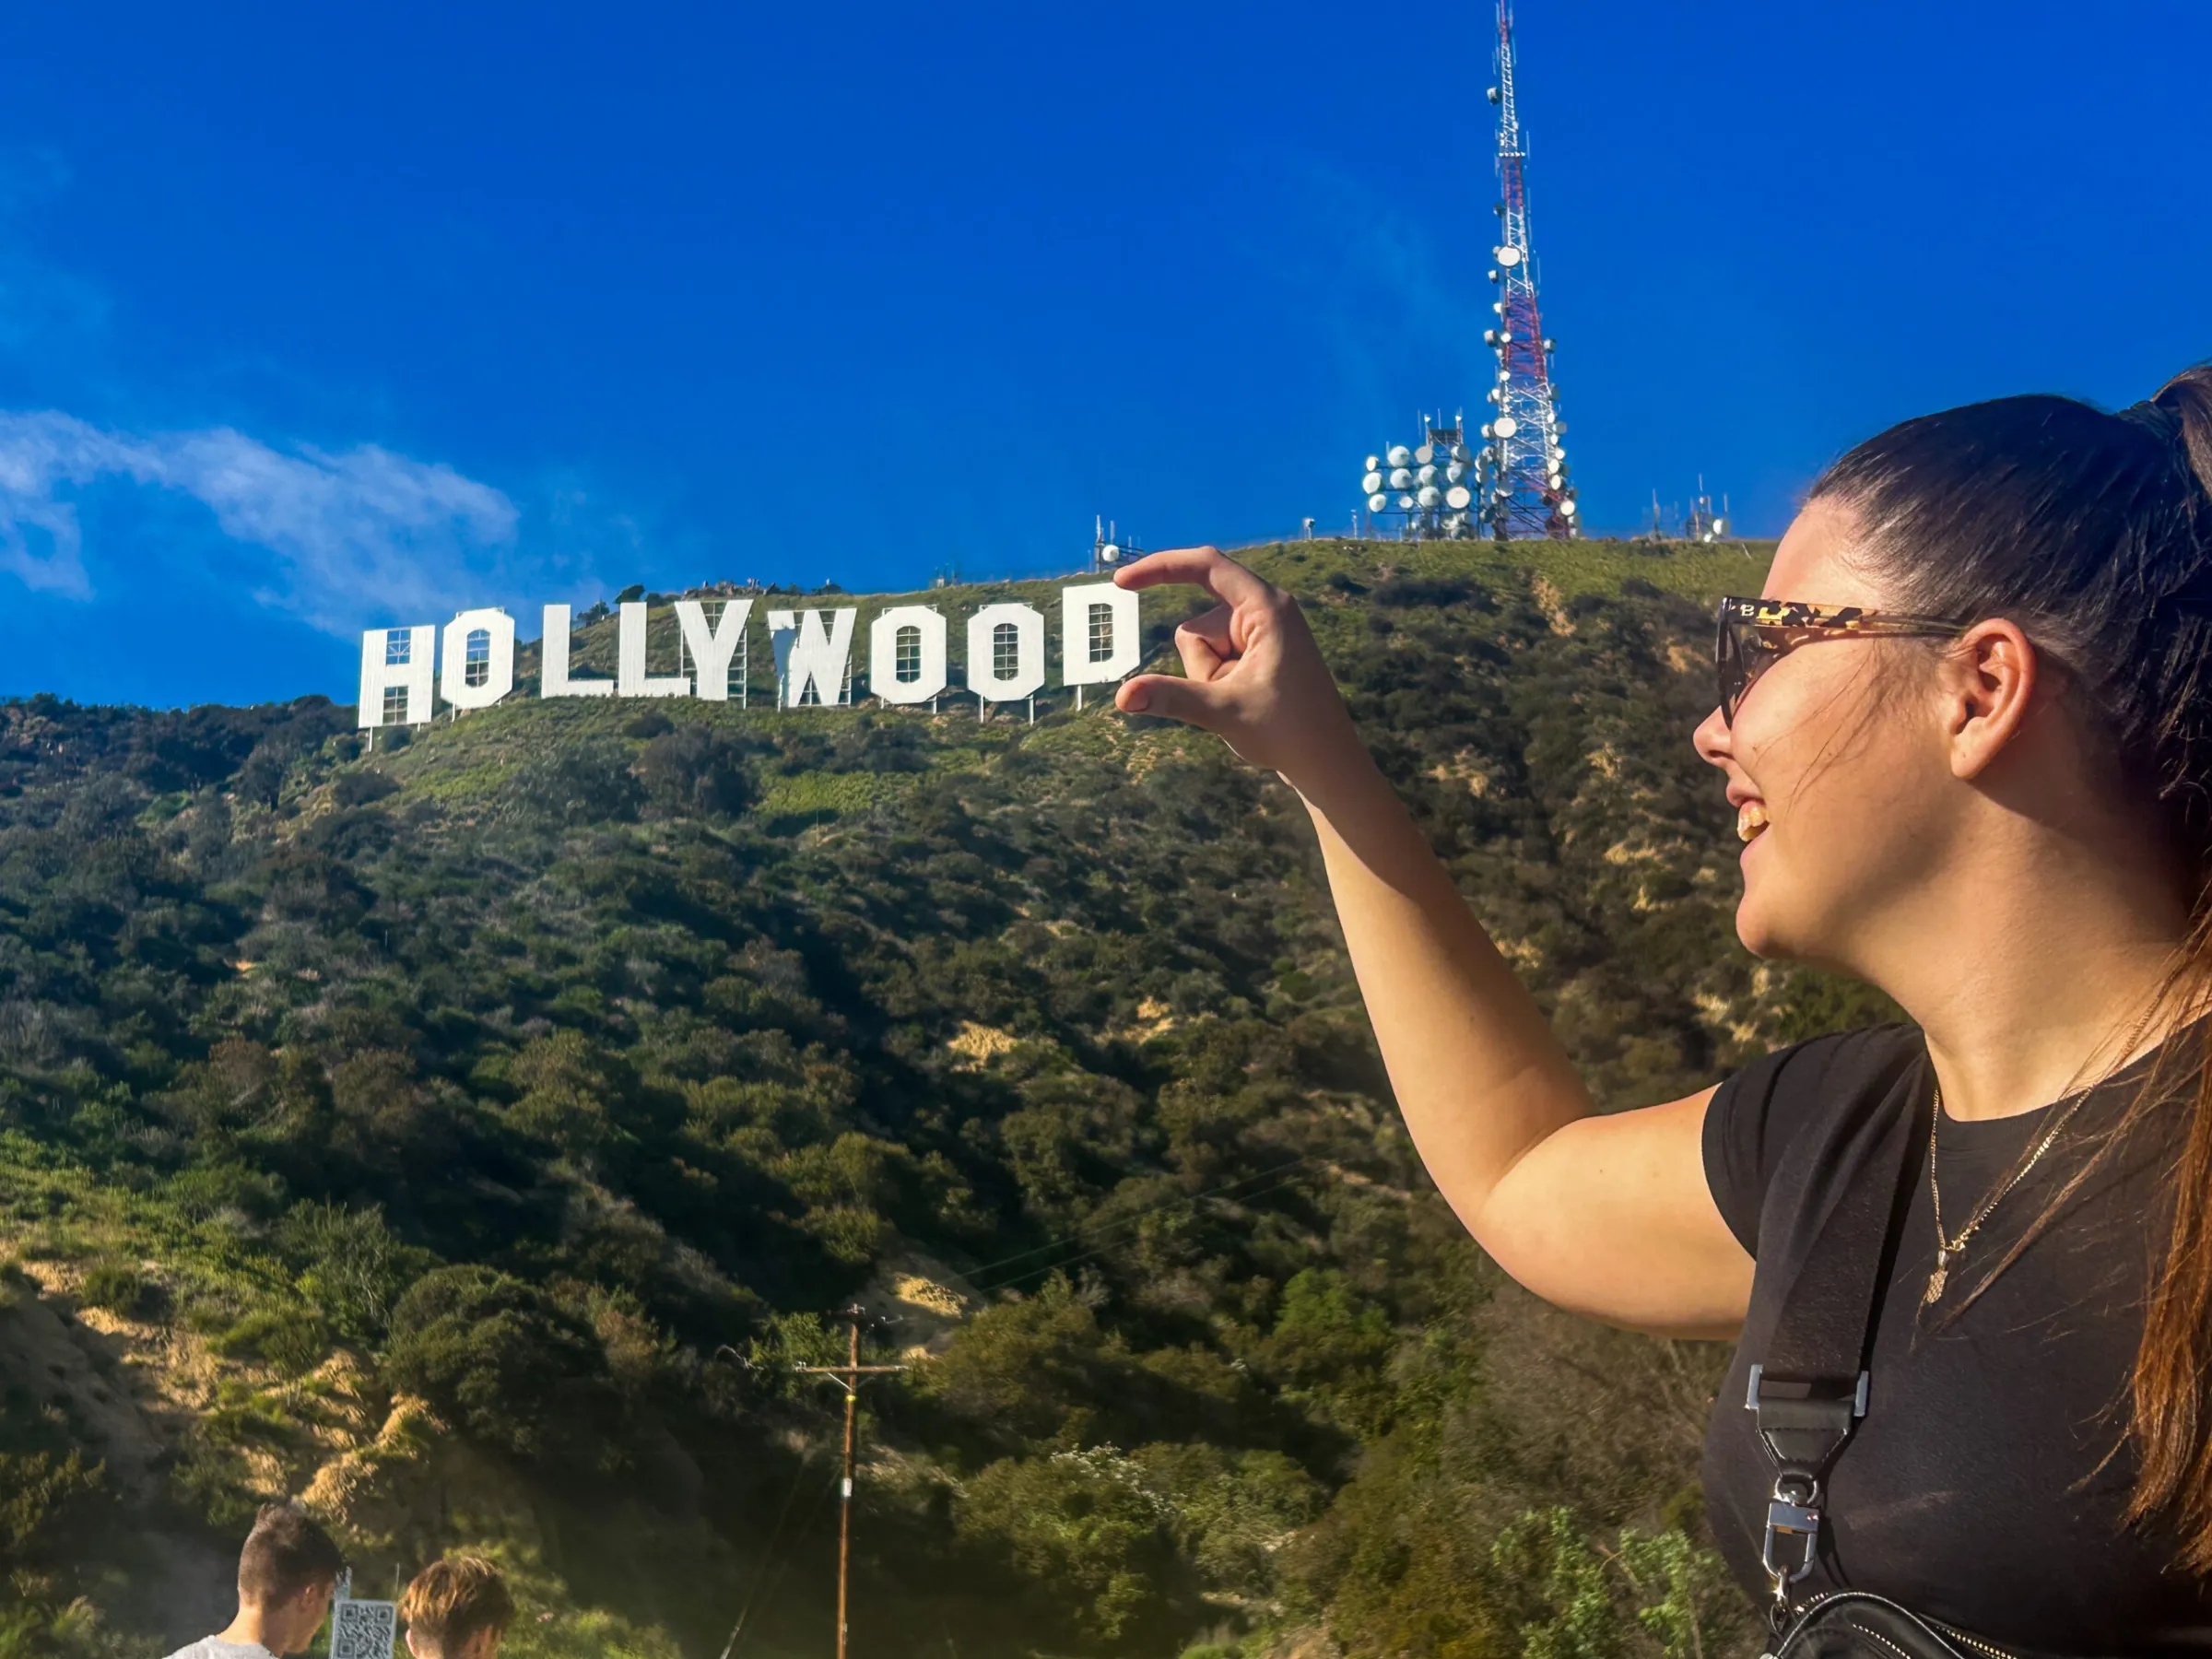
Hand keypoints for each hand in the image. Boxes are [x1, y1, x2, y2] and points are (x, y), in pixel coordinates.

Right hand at [1112, 545, 1367, 789]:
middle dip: (1202, 665)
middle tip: (1235, 696)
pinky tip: (1247, 702)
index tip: (1121, 582)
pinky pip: (1216, 658)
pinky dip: (1218, 681)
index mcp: (1267, 607)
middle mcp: (1265, 610)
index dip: (1161, 568)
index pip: (1206, 567)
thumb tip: (1122, 696)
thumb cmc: (1287, 733)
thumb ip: (1172, 697)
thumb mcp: (1224, 712)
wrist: (1326, 763)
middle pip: (1198, 625)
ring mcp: (1262, 631)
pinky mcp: (1259, 650)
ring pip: (1202, 646)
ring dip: (1210, 677)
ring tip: (1245, 701)